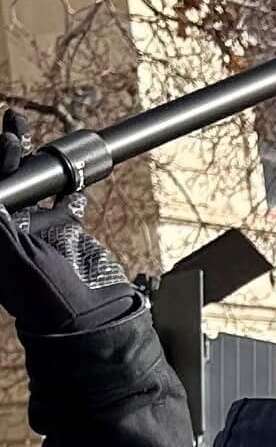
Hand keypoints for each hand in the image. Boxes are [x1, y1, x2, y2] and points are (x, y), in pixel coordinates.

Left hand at [0, 111, 134, 336]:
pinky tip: (72, 167)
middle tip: (14, 125)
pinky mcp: (64, 232)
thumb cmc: (48, 299)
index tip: (7, 145)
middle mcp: (9, 232)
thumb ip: (3, 226)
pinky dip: (68, 182)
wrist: (94, 321)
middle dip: (7, 153)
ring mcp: (35, 231)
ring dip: (32, 160)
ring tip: (27, 131)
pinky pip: (62, 200)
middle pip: (5, 183)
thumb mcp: (17, 259)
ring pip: (31, 185)